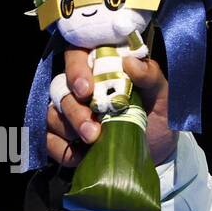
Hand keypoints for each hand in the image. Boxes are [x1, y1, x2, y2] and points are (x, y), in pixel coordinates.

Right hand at [45, 49, 178, 167]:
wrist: (157, 151)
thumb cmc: (158, 116)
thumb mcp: (162, 95)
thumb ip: (150, 76)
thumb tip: (130, 62)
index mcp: (104, 69)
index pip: (78, 55)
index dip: (76, 68)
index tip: (86, 89)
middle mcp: (82, 87)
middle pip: (61, 88)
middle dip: (74, 109)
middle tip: (92, 128)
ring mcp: (71, 112)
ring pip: (53, 113)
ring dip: (69, 128)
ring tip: (92, 140)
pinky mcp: (64, 137)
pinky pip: (49, 139)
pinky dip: (60, 149)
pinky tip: (80, 155)